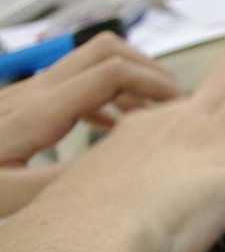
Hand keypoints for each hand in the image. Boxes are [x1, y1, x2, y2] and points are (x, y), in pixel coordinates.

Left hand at [0, 32, 179, 215]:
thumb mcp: (13, 198)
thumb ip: (64, 187)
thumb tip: (116, 177)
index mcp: (39, 113)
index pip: (110, 73)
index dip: (153, 83)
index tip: (181, 107)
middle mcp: (35, 94)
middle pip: (104, 52)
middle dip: (148, 70)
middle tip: (177, 102)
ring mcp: (28, 96)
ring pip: (91, 64)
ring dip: (130, 81)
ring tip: (157, 114)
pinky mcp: (25, 107)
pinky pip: (77, 87)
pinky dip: (108, 97)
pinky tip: (117, 128)